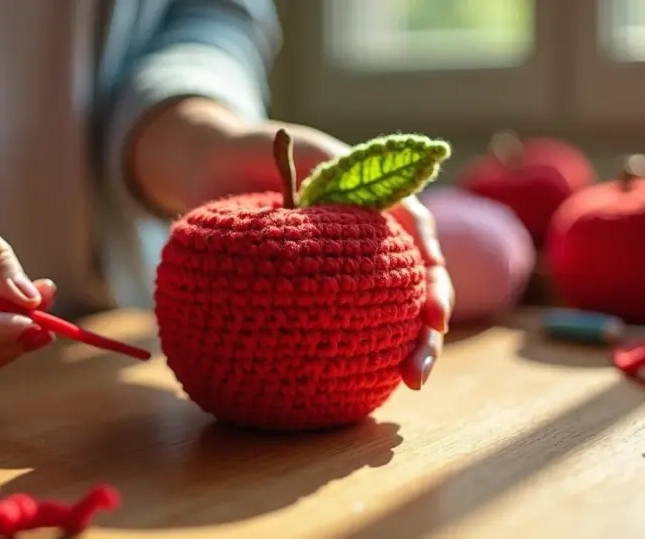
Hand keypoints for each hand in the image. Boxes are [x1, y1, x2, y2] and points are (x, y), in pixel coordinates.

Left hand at [129, 100, 453, 389]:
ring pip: (387, 313)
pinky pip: (343, 322)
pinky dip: (360, 351)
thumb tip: (372, 220)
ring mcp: (344, 271)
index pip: (422, 244)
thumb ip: (335, 174)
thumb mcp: (305, 153)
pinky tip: (359, 383)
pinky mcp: (314, 292)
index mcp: (379, 207)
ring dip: (400, 351)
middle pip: (414, 290)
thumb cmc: (263, 151)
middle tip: (417, 373)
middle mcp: (371, 244)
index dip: (434, 281)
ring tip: (406, 384)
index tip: (434, 316)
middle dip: (426, 335)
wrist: (210, 165)